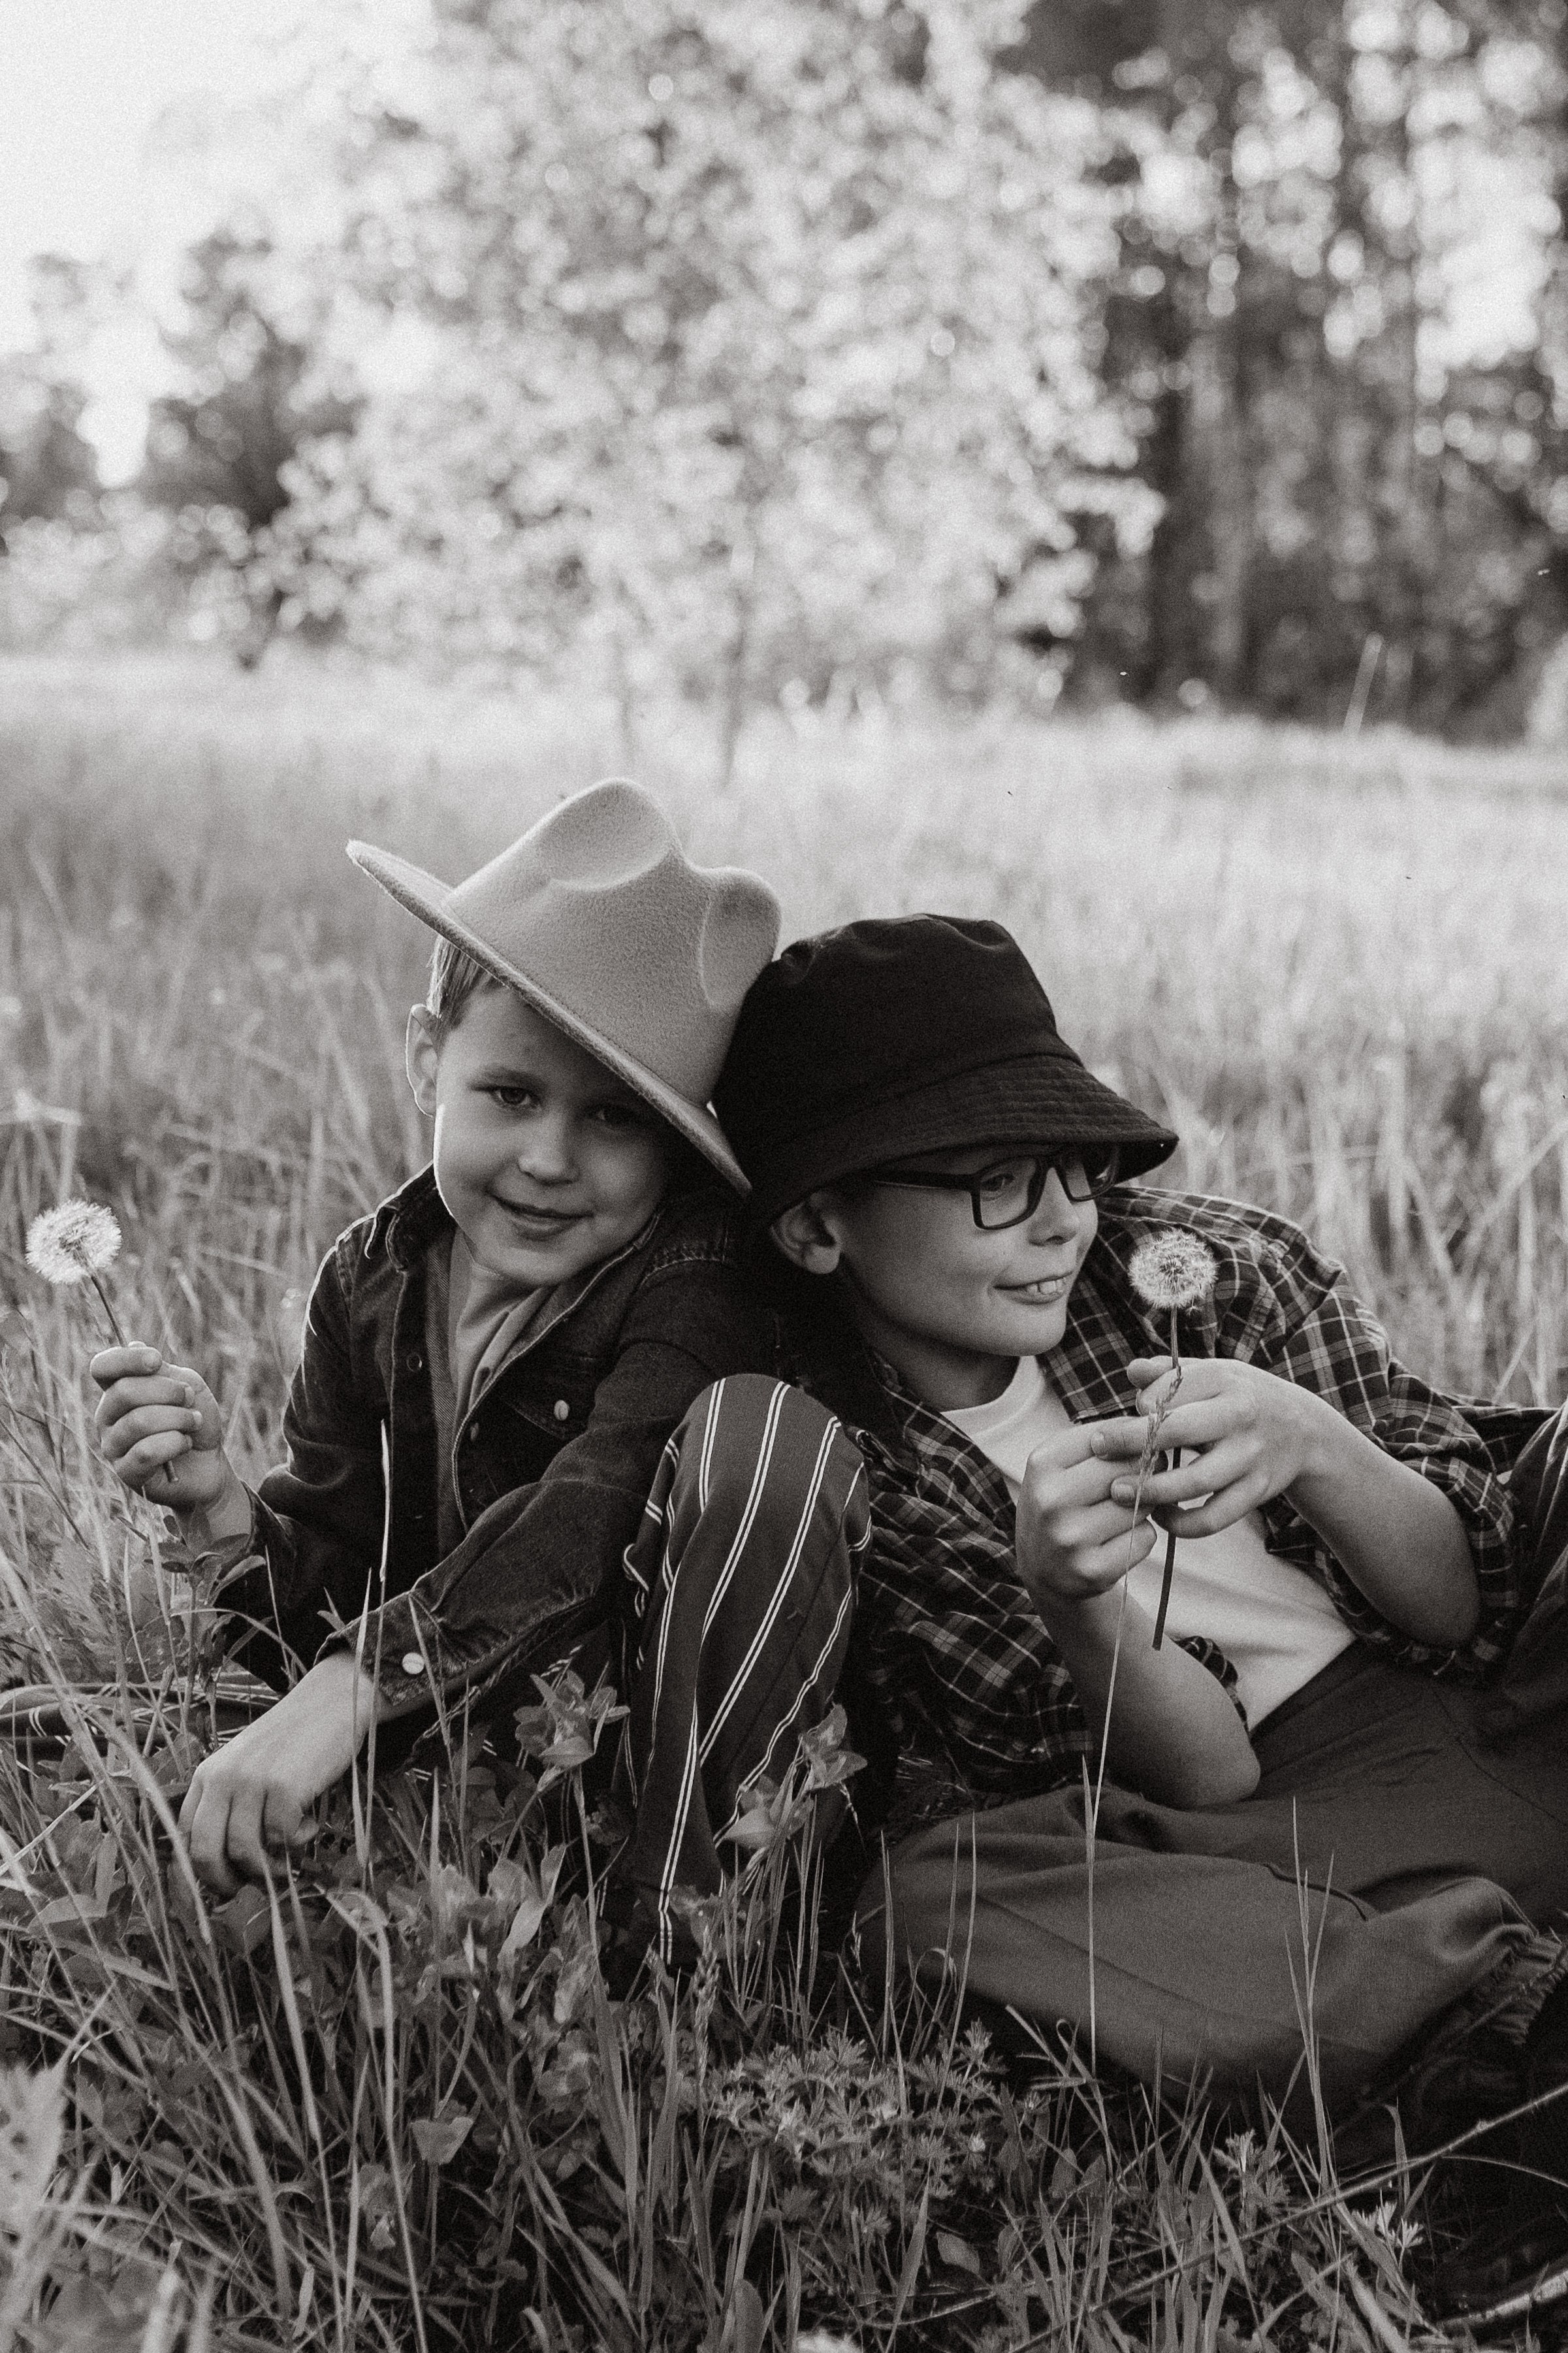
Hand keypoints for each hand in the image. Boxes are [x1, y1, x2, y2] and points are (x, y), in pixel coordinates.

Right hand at [90, 1344, 242, 1524]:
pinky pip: (146, 1451)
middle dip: (168, 1391)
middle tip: (190, 1399)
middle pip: (124, 1392)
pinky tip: (185, 1443)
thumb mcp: (187, 1386)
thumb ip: (162, 1371)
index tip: (156, 1360)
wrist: (209, 1462)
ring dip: (178, 1418)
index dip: (125, 1359)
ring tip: (195, 1422)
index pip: (102, 1367)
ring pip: (138, 1422)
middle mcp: (107, 1416)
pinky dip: (176, 1443)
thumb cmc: (194, 1419)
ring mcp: (112, 1445)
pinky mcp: (125, 1472)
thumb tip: (135, 1347)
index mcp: (117, 1390)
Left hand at [178, 1654, 377, 1893]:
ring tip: (289, 1859)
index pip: (183, 1839)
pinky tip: (310, 1827)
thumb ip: (231, 1807)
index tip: (217, 1894)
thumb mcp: (247, 1768)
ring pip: (244, 1851)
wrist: (330, 1702)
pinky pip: (281, 1837)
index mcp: (206, 1776)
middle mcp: (221, 1778)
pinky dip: (297, 1843)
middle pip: (205, 1853)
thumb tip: (229, 1868)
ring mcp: (251, 1780)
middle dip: (227, 1882)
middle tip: (252, 1887)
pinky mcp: (284, 1785)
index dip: (195, 1876)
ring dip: (269, 1868)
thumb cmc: (291, 1743)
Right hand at [1016, 1420, 1159, 1606]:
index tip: (1133, 1451)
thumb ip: (1101, 1439)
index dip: (1131, 1442)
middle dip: (1142, 1472)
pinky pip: (1145, 1537)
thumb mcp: (1061, 1464)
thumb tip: (1151, 1427)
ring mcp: (1071, 1538)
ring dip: (1142, 1505)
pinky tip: (1117, 1540)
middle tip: (1138, 1480)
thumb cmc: (1060, 1504)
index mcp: (1042, 1463)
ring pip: (1140, 1503)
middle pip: (1128, 1469)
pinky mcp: (1093, 1570)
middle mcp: (1051, 1500)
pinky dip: (1140, 1535)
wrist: (1042, 1569)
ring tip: (1120, 1512)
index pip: (1110, 1436)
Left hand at [1107, 1355, 1329, 1536]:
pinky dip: (1185, 1524)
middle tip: (1098, 1449)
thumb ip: (1169, 1373)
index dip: (1140, 1407)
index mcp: (1224, 1382)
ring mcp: (1251, 1458)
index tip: (1127, 1417)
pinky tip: (1161, 1516)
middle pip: (1178, 1432)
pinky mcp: (1257, 1492)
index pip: (1169, 1393)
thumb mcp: (1213, 1373)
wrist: (1304, 1430)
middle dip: (1131, 1443)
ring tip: (1121, 1491)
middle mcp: (1240, 1418)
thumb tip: (1131, 1371)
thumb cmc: (1241, 1397)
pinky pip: (1216, 1517)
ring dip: (1153, 1489)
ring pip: (1196, 1481)